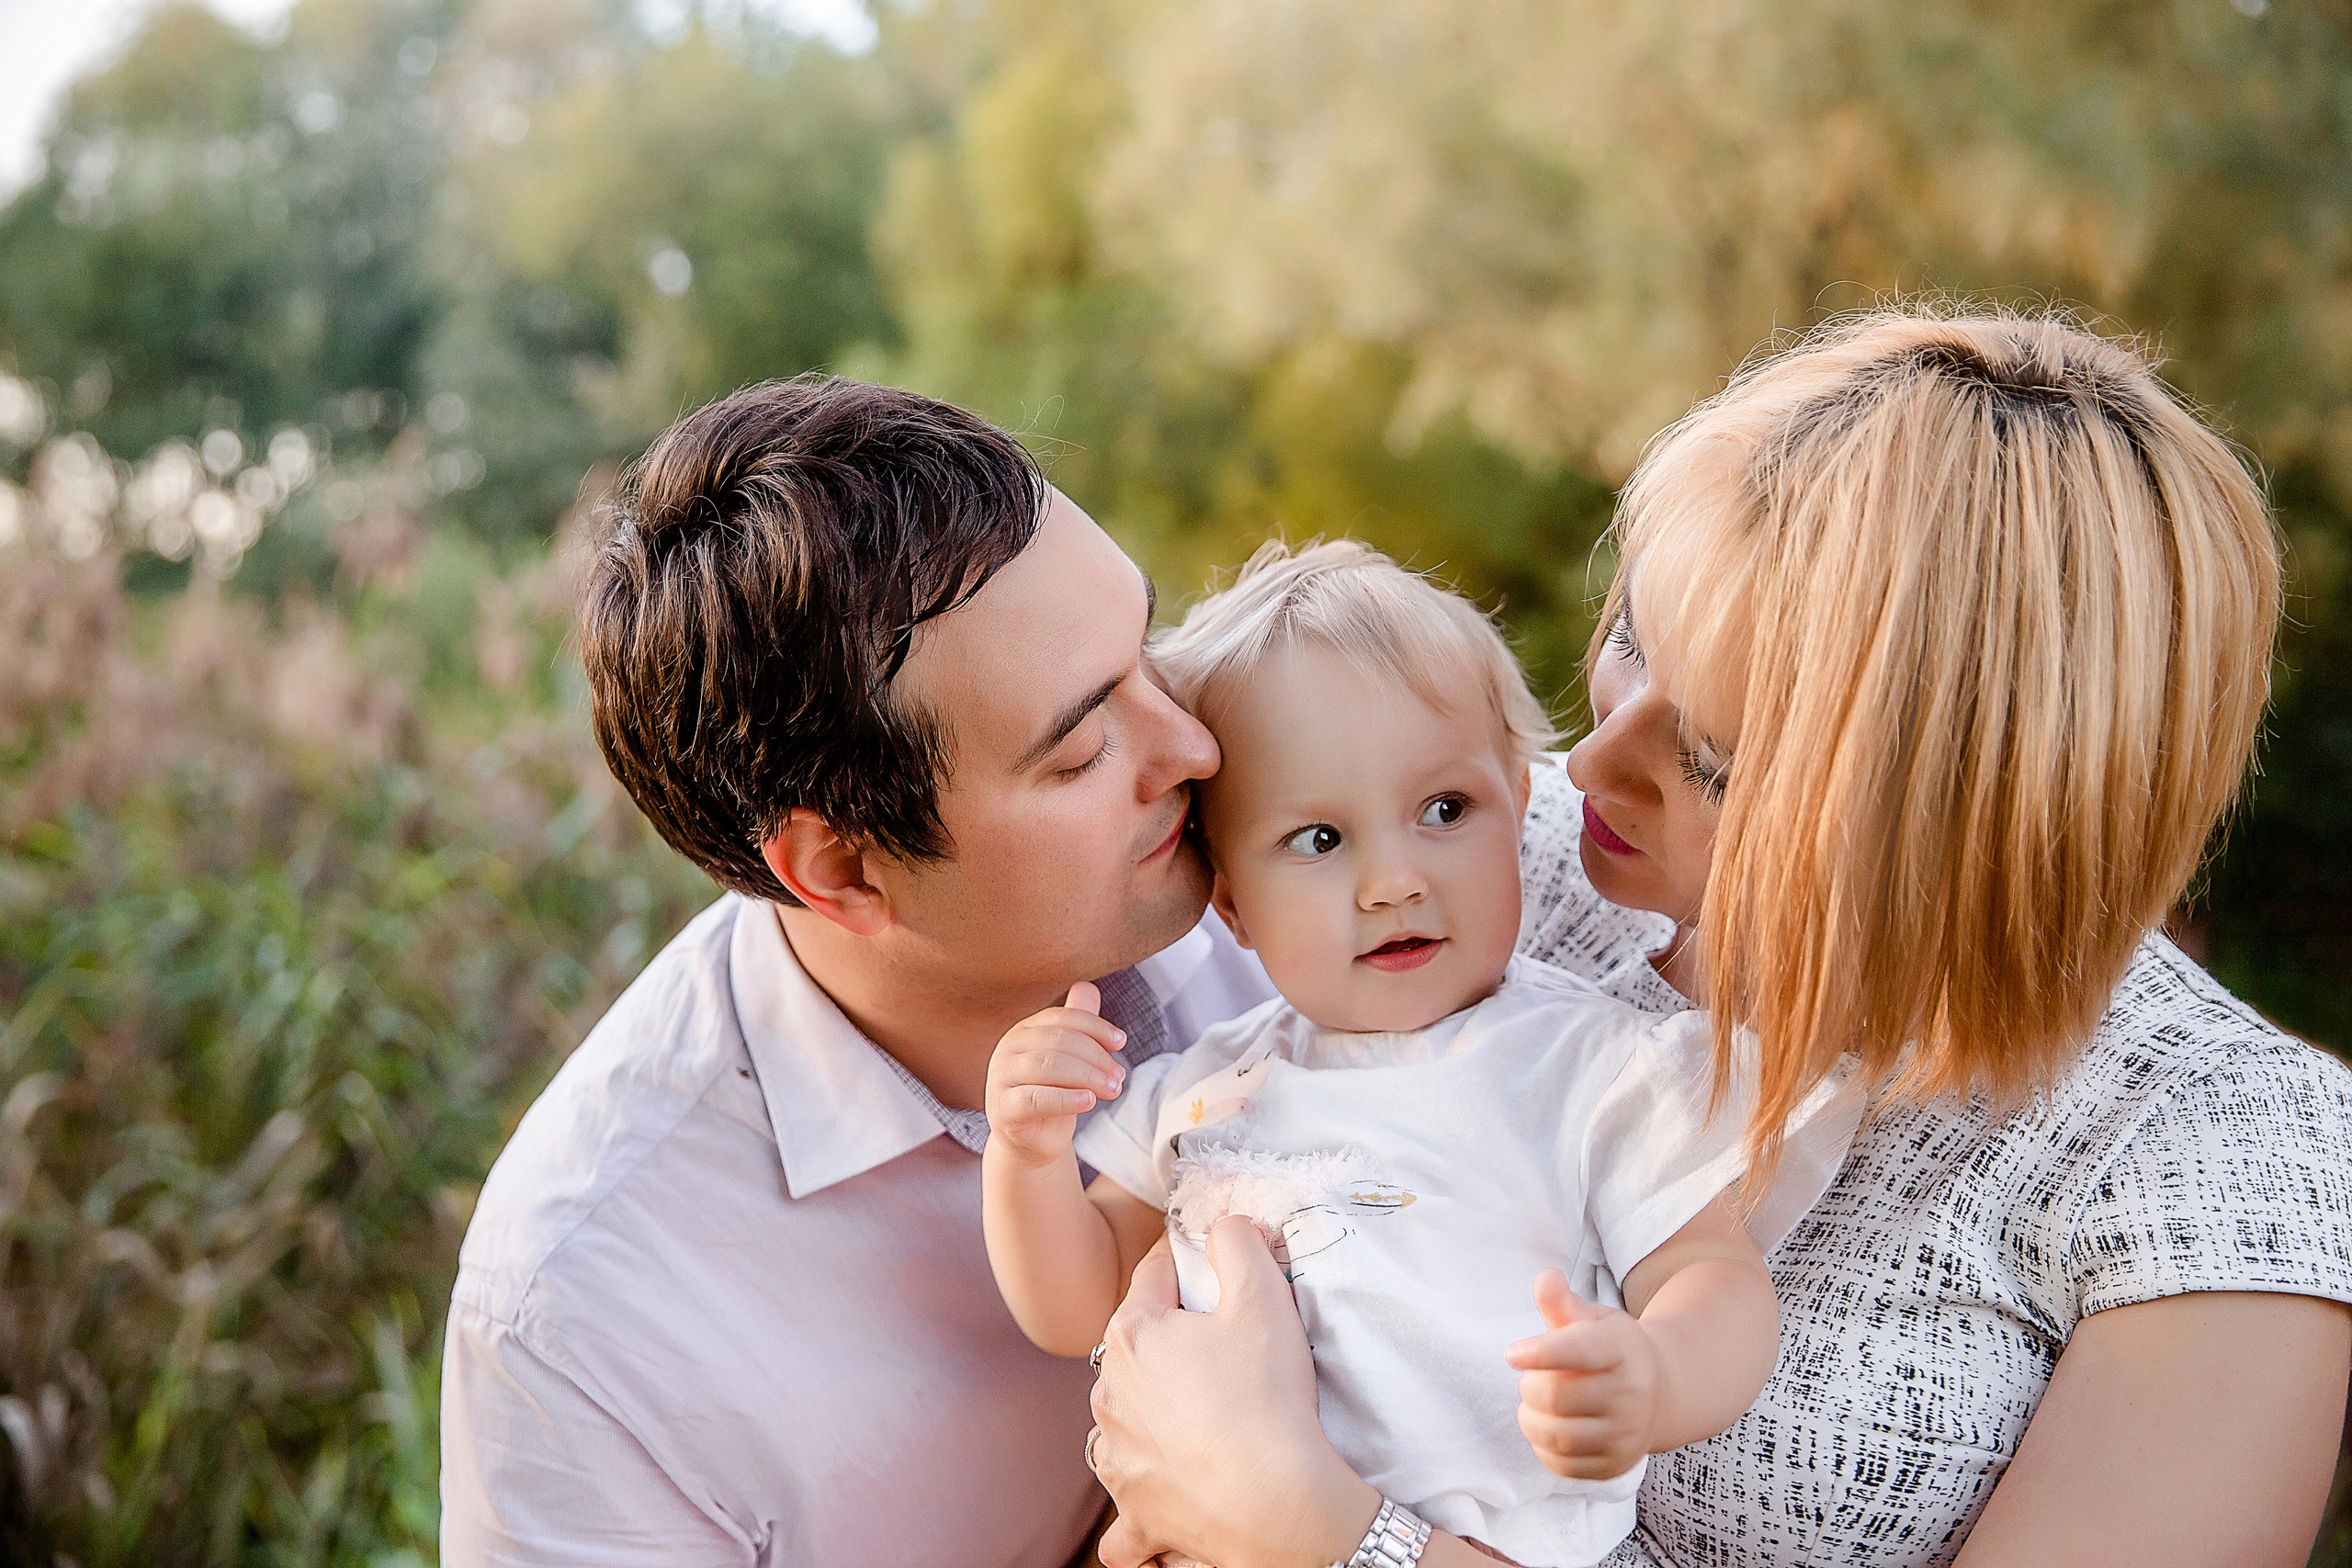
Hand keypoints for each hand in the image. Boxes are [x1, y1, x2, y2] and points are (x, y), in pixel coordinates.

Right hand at [983, 981, 1127, 1167]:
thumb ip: (1078, 1022)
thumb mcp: (1069, 1057)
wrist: (1034, 1141)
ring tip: (1112, 1089)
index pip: (1062, 1018)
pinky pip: (1034, 1099)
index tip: (1121, 1042)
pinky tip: (1088, 1101)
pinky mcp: (1003, 1109)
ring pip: (1047, 1066)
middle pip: (1057, 1041)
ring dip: (1087, 1076)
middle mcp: (1008, 1049)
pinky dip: (1065, 1098)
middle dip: (1095, 1056)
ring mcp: (1001, 1078)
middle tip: (1119, 1076)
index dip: (1094, 1026)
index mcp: (1025, 1031)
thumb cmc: (1053, 1093)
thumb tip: (1087, 986)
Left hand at [1091, 1220, 1377, 1567]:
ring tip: (1203, 1416)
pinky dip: (1142, 1498)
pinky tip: (1166, 1492)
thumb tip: (1222, 1224)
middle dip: (1171, 1339)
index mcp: (1132, 1335)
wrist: (1277, 1505)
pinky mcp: (1134, 1512)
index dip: (1188, 1261)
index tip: (1213, 1260)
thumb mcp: (1263, 1298)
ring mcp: (1117, 1459)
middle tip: (1224, 1344)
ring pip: (1123, 1421)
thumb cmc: (1267, 1398)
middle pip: (1138, 1346)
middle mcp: (1109, 1396)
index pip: (1155, 1274)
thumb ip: (1237, 1243)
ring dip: (1149, 1416)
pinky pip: (1125, 1509)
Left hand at [1506, 1267, 1661, 1480]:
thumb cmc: (1611, 1350)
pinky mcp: (1615, 1465)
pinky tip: (1549, 1427)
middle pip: (1557, 1396)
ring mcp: (1626, 1435)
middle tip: (1532, 1378)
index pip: (1579, 1351)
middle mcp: (1631, 1395)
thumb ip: (1563, 1303)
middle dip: (1531, 1386)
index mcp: (1623, 1350)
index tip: (1512, 1354)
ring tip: (1535, 1403)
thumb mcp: (1593, 1319)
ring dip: (1531, 1418)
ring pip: (1557, 1436)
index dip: (1540, 1352)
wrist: (1659, 1392)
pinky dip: (1543, 1447)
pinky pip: (1563, 1465)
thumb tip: (1545, 1279)